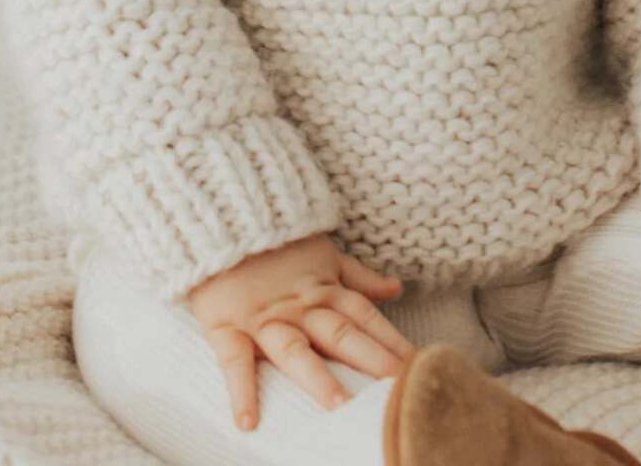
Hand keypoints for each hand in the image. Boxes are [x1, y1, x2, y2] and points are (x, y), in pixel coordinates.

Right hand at [186, 231, 416, 432]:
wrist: (222, 218)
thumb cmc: (275, 242)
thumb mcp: (323, 254)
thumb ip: (358, 277)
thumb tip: (396, 288)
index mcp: (324, 289)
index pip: (365, 317)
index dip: (391, 340)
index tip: (419, 365)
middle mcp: (299, 306)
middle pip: (340, 333)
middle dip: (370, 359)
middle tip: (397, 387)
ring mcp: (264, 317)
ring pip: (293, 349)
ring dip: (316, 376)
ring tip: (338, 405)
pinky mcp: (227, 324)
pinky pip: (234, 361)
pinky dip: (240, 390)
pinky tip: (248, 422)